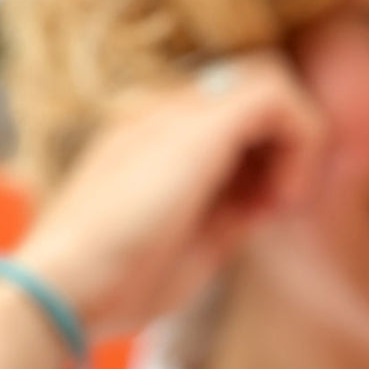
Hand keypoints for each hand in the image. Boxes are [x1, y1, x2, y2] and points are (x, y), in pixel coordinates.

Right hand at [14, 52, 324, 337]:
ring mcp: (177, 112)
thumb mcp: (191, 248)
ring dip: (297, 140)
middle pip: (251, 93)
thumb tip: (266, 202)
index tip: (263, 215)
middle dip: (285, 145)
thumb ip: (228, 217)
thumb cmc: (118, 285)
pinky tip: (280, 196)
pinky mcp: (197, 125)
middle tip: (280, 203)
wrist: (67, 287)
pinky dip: (301, 143)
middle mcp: (166, 114)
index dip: (265, 162)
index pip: (230, 121)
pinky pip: (277, 97)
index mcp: (156, 140)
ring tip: (282, 199)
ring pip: (270, 81)